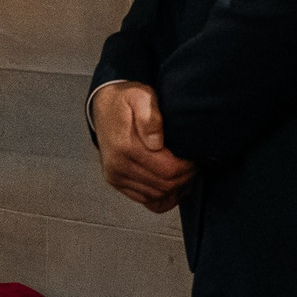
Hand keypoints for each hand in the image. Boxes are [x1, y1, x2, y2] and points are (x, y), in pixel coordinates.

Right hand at [93, 81, 195, 213]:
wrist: (103, 106)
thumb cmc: (125, 101)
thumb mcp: (140, 96)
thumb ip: (149, 116)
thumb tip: (156, 142)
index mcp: (125, 147)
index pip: (168, 171)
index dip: (187, 168)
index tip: (193, 157)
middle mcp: (118, 166)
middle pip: (164, 186)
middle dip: (184, 178)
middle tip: (192, 164)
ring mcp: (115, 176)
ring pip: (157, 196)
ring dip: (175, 187)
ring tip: (183, 171)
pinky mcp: (116, 181)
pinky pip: (146, 200)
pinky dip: (162, 195)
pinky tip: (169, 181)